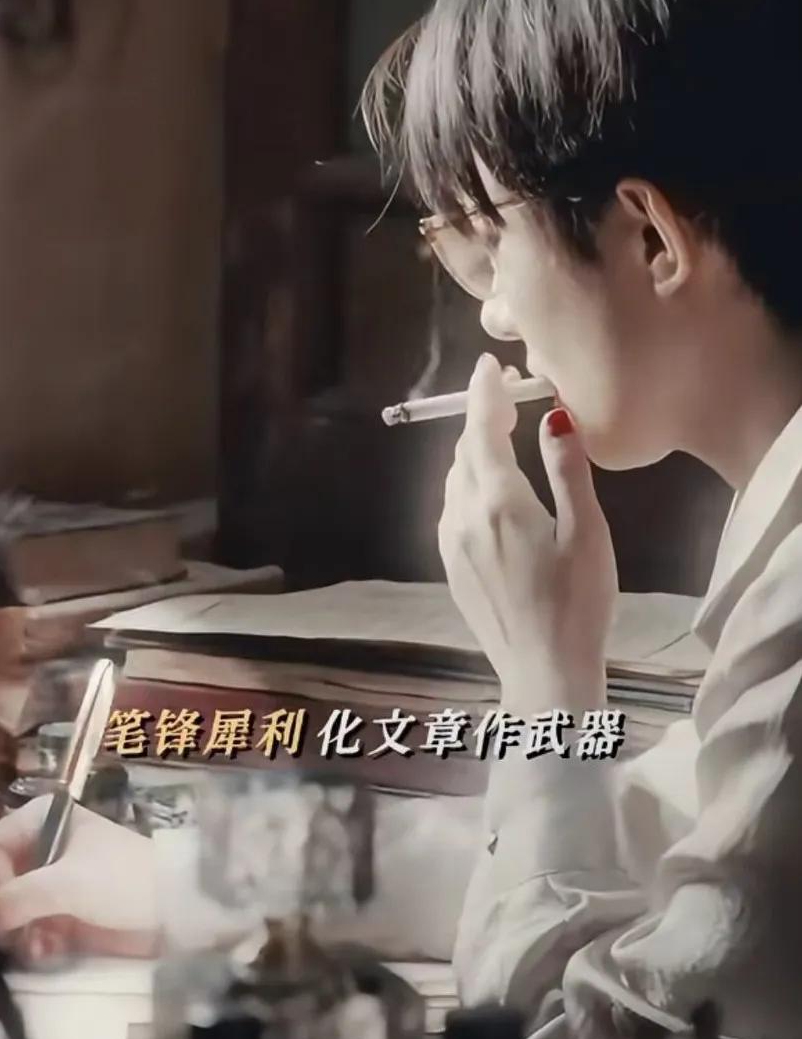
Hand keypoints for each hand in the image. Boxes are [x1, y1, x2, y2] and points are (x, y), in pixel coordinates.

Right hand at [0, 796, 158, 962]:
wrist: (177, 908)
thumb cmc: (124, 880)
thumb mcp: (67, 883)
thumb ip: (16, 898)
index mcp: (40, 818)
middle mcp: (40, 844)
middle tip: (7, 936)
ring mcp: (50, 879)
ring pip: (7, 907)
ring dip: (13, 931)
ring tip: (32, 946)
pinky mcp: (62, 909)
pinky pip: (27, 926)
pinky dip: (32, 941)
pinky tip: (47, 951)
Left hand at [439, 353, 616, 715]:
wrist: (543, 673)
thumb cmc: (577, 605)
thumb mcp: (586, 532)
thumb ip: (567, 471)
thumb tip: (552, 417)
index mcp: (499, 502)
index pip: (482, 430)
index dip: (485, 393)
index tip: (489, 365)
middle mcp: (464, 517)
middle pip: (465, 452)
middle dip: (481, 419)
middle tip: (506, 397)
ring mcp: (452, 545)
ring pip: (455, 481)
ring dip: (474, 453)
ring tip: (500, 438)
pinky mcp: (453, 568)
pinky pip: (453, 509)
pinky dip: (469, 485)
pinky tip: (490, 491)